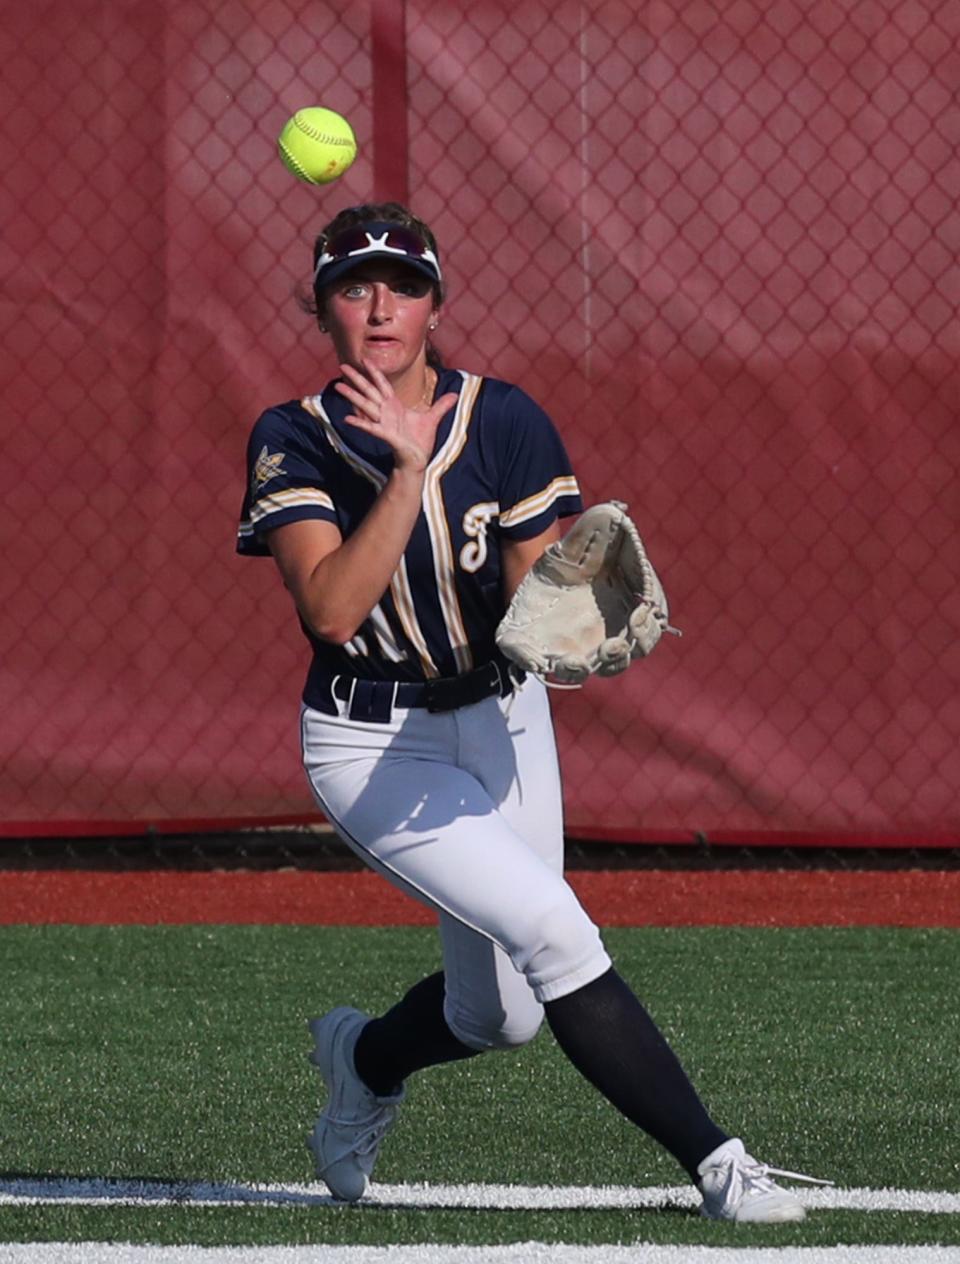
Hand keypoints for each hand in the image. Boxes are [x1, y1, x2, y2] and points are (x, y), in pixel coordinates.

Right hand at [335, 362, 458, 472]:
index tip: (364, 359)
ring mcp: (384, 423)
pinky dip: (359, 423)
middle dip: (356, 378)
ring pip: (366, 405)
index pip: (382, 384)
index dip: (374, 371)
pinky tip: (347, 418)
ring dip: (352, 396)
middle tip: (342, 365)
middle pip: (369, 390)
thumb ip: (442, 405)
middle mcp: (386, 412)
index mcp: (395, 406)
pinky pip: (370, 427)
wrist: (417, 461)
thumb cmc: (420, 441)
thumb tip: (455, 395)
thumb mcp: (433, 419)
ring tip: (338, 386)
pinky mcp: (386, 435)